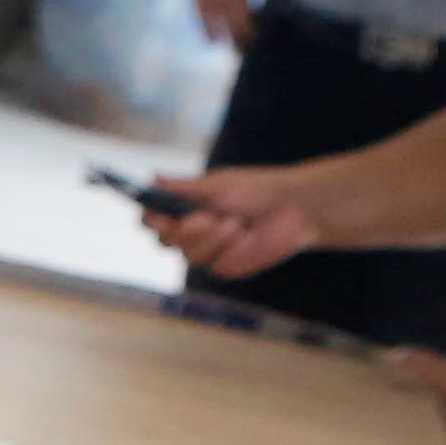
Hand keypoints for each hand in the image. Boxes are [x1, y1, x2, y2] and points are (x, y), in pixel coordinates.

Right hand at [147, 163, 319, 280]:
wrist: (294, 209)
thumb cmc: (256, 190)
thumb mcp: (217, 185)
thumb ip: (184, 188)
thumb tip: (154, 178)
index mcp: (184, 207)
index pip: (152, 218)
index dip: (151, 220)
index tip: (160, 218)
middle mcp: (190, 231)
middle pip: (164, 242)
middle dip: (184, 231)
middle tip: (205, 218)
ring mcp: (207, 251)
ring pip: (189, 256)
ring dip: (212, 239)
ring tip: (236, 223)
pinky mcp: (225, 266)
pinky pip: (215, 264)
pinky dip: (231, 249)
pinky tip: (247, 237)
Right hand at [179, 0, 263, 46]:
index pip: (238, 16)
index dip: (243, 30)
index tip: (249, 42)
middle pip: (218, 18)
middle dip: (225, 35)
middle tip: (229, 50)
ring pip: (201, 11)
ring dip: (207, 28)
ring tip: (211, 41)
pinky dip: (197, 11)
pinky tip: (200, 18)